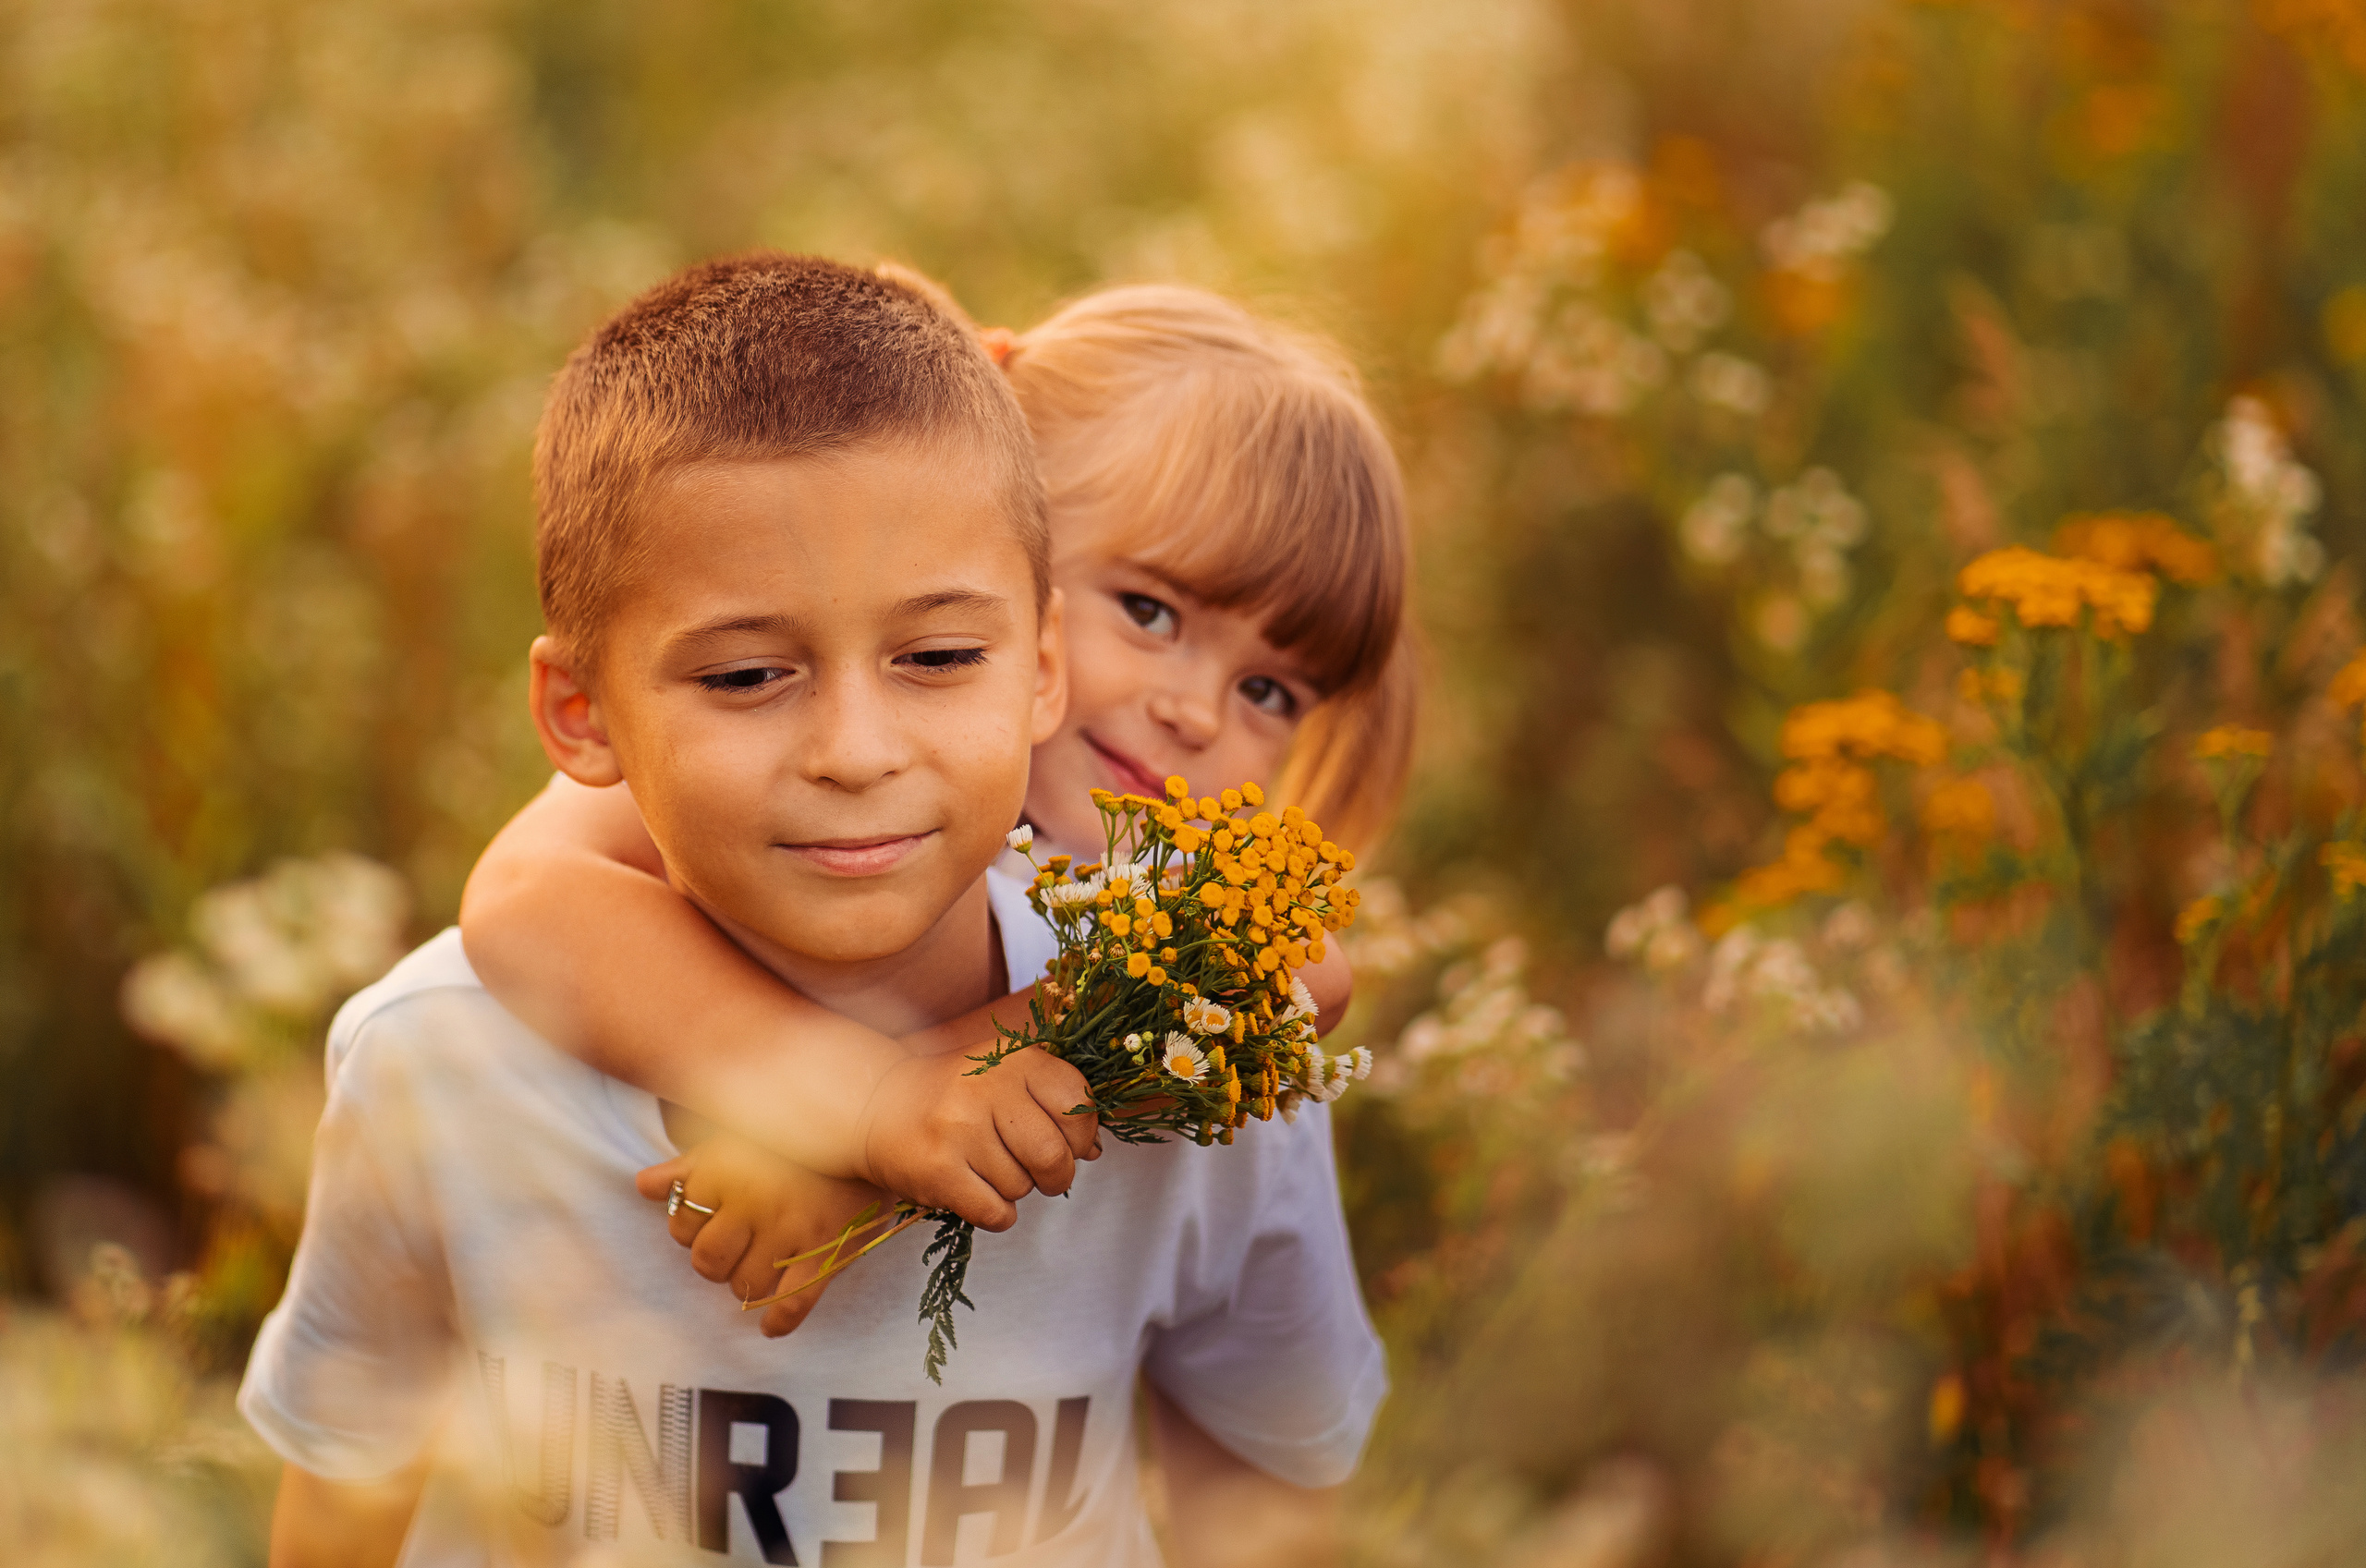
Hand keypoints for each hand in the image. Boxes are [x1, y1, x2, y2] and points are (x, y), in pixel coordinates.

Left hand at [634, 1137, 888, 1336]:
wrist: (868, 1127)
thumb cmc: (792, 1136)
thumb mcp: (736, 1138)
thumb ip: (688, 1166)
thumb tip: (643, 1186)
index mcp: (728, 1172)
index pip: (681, 1226)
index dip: (689, 1229)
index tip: (711, 1221)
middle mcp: (756, 1204)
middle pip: (708, 1263)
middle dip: (715, 1262)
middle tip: (736, 1247)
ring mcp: (793, 1232)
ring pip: (747, 1287)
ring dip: (747, 1283)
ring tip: (763, 1266)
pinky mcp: (828, 1253)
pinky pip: (796, 1303)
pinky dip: (781, 1322)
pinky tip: (772, 1327)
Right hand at [856, 1044, 1099, 1230]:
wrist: (875, 1104)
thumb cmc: (953, 1093)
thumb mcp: (1005, 1074)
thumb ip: (1053, 1101)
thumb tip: (1095, 1149)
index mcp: (1014, 1058)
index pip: (1077, 1103)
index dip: (1082, 1134)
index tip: (1069, 1143)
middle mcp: (987, 1087)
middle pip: (1053, 1154)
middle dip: (1056, 1175)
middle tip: (1041, 1174)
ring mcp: (959, 1129)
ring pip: (1021, 1187)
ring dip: (1013, 1189)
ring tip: (986, 1167)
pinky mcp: (938, 1170)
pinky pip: (995, 1213)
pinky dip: (996, 1214)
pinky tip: (975, 1191)